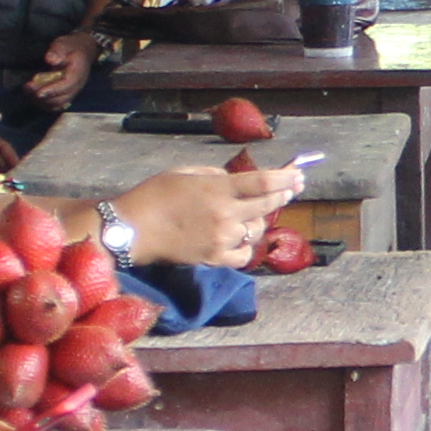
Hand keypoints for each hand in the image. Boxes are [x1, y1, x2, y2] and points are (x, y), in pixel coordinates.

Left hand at [27, 30, 96, 105]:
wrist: (82, 51)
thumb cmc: (71, 47)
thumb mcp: (64, 44)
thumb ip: (57, 50)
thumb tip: (50, 59)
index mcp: (78, 73)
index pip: (67, 85)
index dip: (53, 90)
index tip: (38, 92)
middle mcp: (77, 86)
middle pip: (61, 98)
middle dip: (43, 96)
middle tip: (27, 87)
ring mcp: (72, 92)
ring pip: (57, 104)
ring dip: (41, 101)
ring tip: (27, 90)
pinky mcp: (66, 95)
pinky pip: (55, 105)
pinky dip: (43, 103)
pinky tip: (32, 95)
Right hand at [126, 159, 301, 271]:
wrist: (133, 229)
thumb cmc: (155, 195)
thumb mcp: (185, 172)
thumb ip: (215, 175)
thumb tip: (235, 180)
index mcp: (217, 189)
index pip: (263, 182)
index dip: (285, 177)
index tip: (297, 174)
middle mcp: (225, 214)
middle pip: (266, 205)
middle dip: (283, 194)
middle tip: (292, 188)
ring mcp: (222, 238)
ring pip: (256, 230)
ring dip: (257, 221)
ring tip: (250, 214)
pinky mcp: (215, 258)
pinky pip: (244, 255)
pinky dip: (245, 246)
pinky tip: (239, 239)